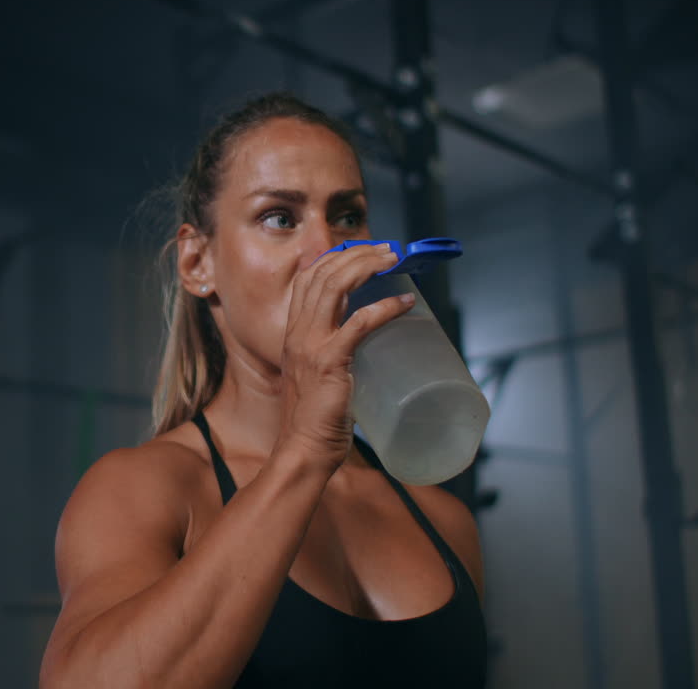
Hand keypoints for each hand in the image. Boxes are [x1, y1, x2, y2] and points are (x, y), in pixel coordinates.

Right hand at [275, 244, 414, 469]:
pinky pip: (360, 323)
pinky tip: (404, 304)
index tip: (364, 250)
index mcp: (293, 332)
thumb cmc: (317, 419)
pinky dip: (385, 308)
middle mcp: (297, 333)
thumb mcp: (316, 374)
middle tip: (387, 249)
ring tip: (394, 260)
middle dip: (357, 254)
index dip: (335, 256)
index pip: (307, 278)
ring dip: (368, 267)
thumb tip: (368, 341)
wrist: (304, 449)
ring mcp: (311, 346)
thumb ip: (333, 354)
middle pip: (322, 273)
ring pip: (335, 287)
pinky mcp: (329, 362)